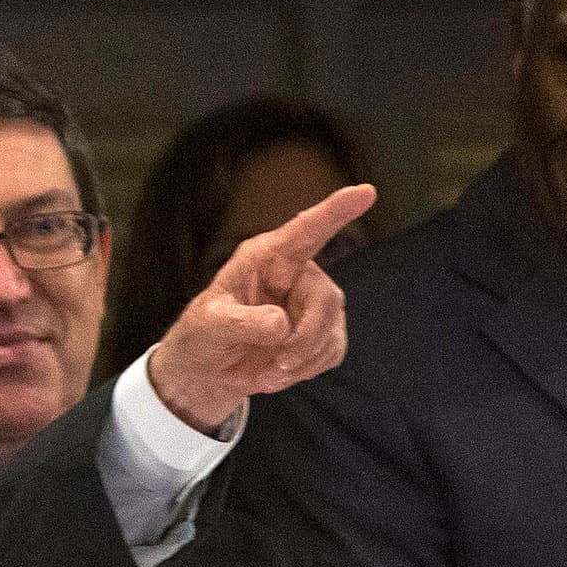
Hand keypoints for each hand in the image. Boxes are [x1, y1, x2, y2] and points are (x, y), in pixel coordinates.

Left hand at [146, 184, 377, 433]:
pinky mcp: (320, 333)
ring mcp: (310, 304)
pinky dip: (305, 371)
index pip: (305, 231)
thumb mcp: (208, 326)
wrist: (206, 372)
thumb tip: (281, 325)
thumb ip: (241, 322)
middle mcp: (295, 274)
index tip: (365, 192)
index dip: (335, 211)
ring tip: (262, 374)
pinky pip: (331, 351)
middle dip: (305, 339)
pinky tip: (276, 374)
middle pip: (326, 299)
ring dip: (299, 361)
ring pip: (331, 330)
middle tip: (276, 366)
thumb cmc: (202, 336)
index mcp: (266, 258)